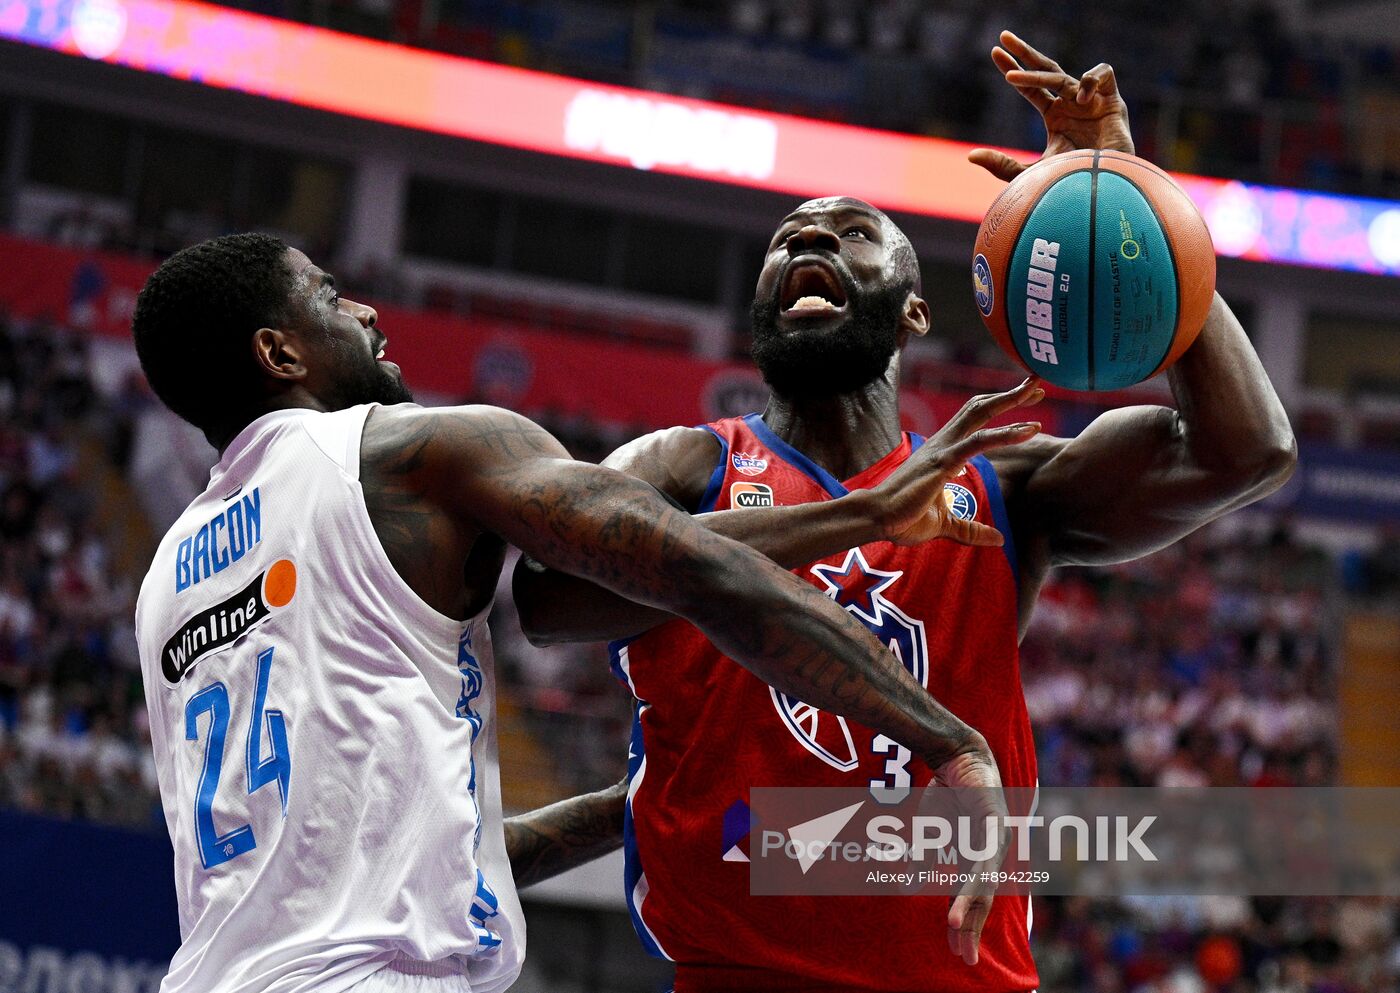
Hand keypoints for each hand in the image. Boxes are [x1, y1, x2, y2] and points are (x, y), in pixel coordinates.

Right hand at [869, 378, 1042, 546]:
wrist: (876, 519)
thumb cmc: (903, 519)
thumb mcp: (945, 524)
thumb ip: (971, 529)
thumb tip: (998, 539)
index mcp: (944, 451)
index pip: (974, 419)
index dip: (998, 406)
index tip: (1025, 399)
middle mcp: (943, 442)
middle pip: (979, 407)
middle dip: (1009, 394)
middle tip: (1036, 383)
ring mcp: (943, 449)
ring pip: (980, 414)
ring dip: (1011, 400)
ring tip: (1037, 389)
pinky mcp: (942, 462)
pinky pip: (978, 442)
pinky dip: (1006, 433)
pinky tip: (1030, 429)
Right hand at [928, 739, 1009, 966]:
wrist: (956, 754)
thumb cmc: (946, 791)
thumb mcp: (929, 831)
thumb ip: (923, 858)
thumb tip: (906, 887)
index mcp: (974, 859)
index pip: (970, 899)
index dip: (964, 923)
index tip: (957, 951)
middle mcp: (990, 855)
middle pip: (982, 899)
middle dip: (972, 928)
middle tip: (965, 957)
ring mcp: (996, 841)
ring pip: (985, 882)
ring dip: (970, 907)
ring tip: (957, 929)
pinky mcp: (997, 825)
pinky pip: (985, 857)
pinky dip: (976, 877)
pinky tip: (970, 894)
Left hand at [969, 31, 1134, 182]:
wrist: (1102, 189)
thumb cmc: (1071, 183)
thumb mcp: (1030, 174)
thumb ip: (1002, 166)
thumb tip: (970, 156)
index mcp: (1055, 116)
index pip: (1030, 88)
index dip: (1013, 69)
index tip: (994, 53)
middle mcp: (1070, 104)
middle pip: (1045, 69)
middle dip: (1025, 52)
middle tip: (1004, 37)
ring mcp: (1091, 100)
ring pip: (1061, 74)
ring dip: (1036, 73)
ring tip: (1011, 80)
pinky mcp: (1113, 100)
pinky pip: (1102, 74)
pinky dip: (1088, 82)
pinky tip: (1081, 101)